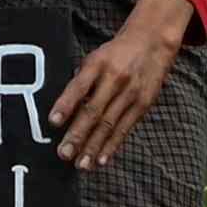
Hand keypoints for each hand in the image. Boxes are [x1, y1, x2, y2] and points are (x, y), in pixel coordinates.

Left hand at [58, 0, 194, 166]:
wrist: (153, 42)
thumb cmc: (117, 53)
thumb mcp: (95, 57)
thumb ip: (81, 79)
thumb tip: (63, 109)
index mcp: (98, 64)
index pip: (79, 86)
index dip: (66, 104)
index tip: (53, 122)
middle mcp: (115, 79)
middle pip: (94, 110)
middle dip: (78, 134)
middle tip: (64, 153)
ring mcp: (131, 93)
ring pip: (109, 124)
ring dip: (93, 146)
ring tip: (81, 164)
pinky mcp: (143, 104)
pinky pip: (125, 128)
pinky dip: (112, 145)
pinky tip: (102, 159)